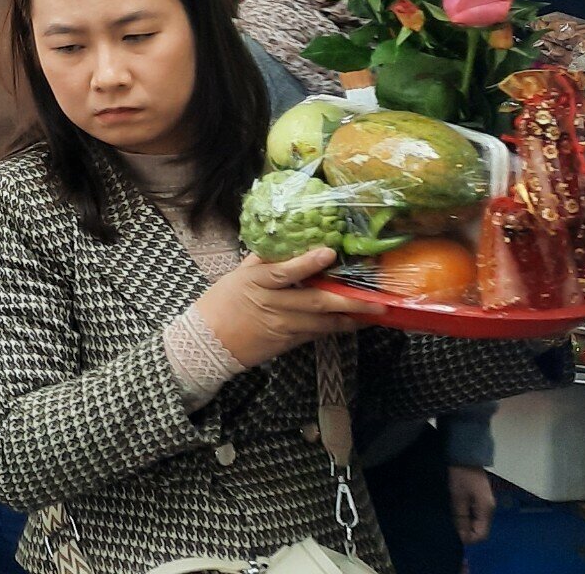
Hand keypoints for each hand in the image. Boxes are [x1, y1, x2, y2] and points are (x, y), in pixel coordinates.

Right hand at [192, 248, 367, 368]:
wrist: (209, 340)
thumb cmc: (222, 301)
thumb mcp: (238, 275)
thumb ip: (264, 260)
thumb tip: (288, 241)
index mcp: (257, 282)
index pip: (285, 271)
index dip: (307, 263)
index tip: (330, 252)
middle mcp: (273, 304)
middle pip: (315, 301)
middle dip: (348, 300)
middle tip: (375, 299)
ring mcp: (282, 326)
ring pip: (322, 322)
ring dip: (350, 317)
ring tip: (374, 312)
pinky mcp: (287, 342)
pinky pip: (316, 334)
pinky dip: (336, 327)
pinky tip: (352, 322)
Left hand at [449, 465, 495, 543]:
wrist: (463, 451)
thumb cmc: (460, 474)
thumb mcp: (457, 496)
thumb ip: (460, 517)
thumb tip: (461, 537)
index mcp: (486, 509)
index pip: (481, 535)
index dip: (467, 538)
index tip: (451, 535)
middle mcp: (488, 507)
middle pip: (477, 528)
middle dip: (463, 530)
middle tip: (446, 527)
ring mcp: (482, 500)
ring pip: (473, 519)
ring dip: (461, 521)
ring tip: (446, 519)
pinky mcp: (476, 495)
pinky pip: (470, 510)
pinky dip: (461, 513)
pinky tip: (450, 511)